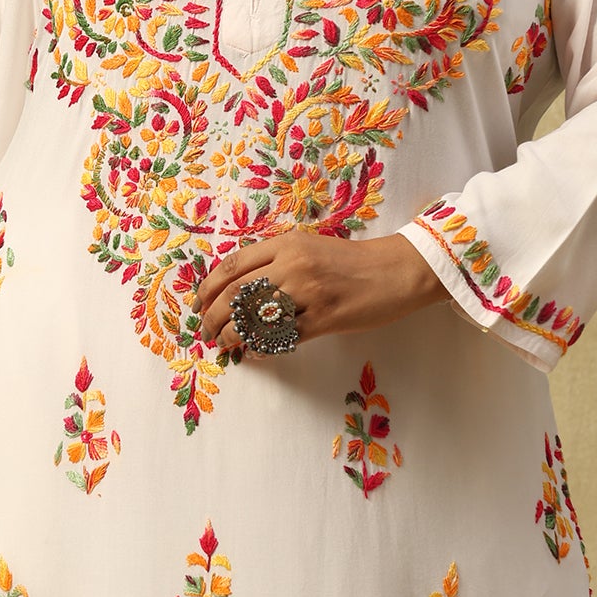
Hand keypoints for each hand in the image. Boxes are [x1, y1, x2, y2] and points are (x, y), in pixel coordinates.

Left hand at [192, 231, 447, 353]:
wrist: (397, 270)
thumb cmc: (353, 262)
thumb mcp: (311, 247)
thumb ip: (277, 261)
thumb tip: (239, 288)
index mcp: (287, 243)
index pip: (232, 266)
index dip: (208, 288)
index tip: (199, 304)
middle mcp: (293, 264)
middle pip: (235, 294)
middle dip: (213, 316)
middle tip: (207, 331)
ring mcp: (308, 292)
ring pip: (254, 318)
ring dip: (232, 335)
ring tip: (226, 344)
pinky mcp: (324, 318)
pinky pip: (282, 338)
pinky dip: (262, 348)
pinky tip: (255, 353)